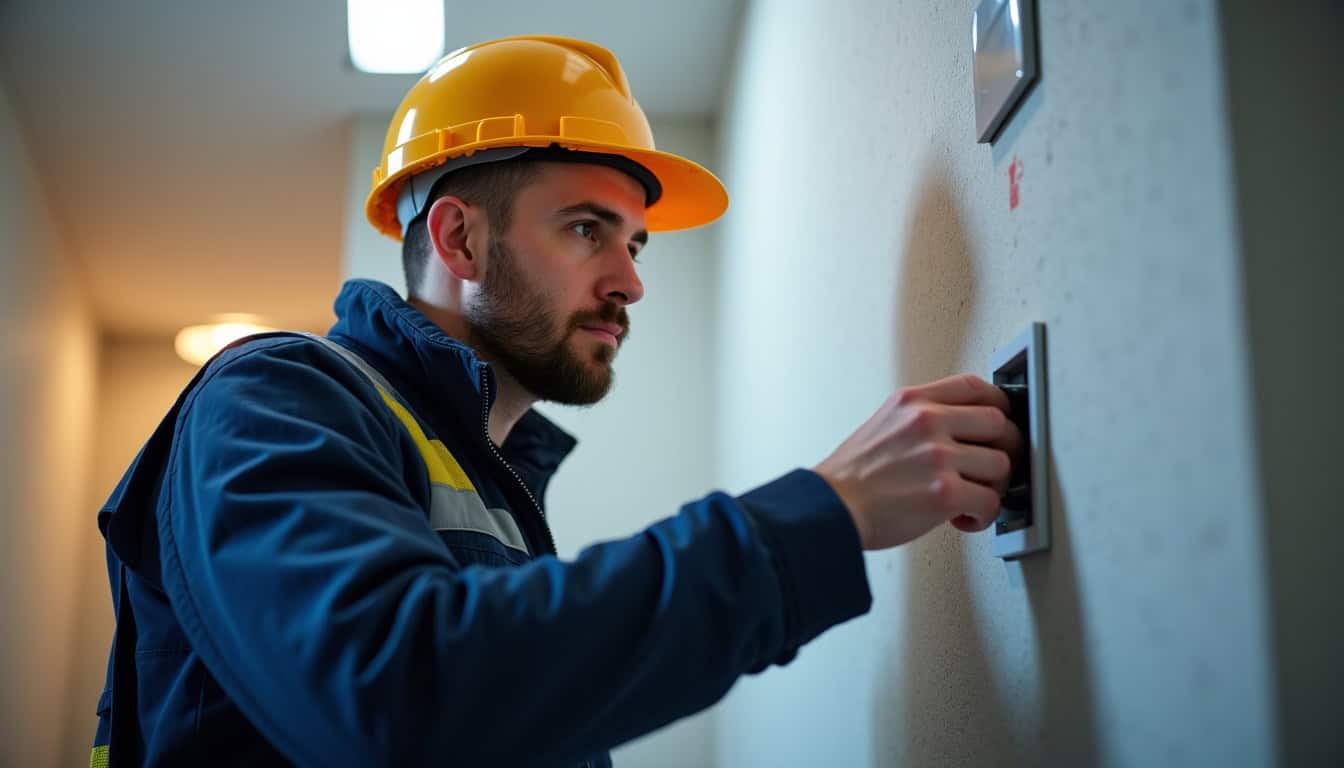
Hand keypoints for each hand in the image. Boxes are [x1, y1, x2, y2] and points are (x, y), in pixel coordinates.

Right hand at [814, 374, 1023, 550]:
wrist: (829, 508)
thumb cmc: (852, 477)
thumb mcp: (882, 424)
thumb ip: (921, 419)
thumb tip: (964, 431)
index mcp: (912, 401)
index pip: (974, 386)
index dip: (998, 405)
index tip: (999, 423)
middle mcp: (927, 421)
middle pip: (999, 423)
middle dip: (1004, 449)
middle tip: (992, 469)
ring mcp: (938, 455)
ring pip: (1000, 465)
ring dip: (992, 487)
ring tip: (971, 499)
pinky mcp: (945, 492)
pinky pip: (990, 502)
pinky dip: (982, 516)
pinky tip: (963, 519)